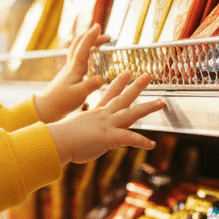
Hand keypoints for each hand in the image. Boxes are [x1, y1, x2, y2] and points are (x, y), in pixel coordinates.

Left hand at [34, 24, 107, 122]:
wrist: (46, 107)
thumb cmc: (62, 102)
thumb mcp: (78, 95)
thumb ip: (90, 86)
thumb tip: (101, 78)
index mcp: (74, 69)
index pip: (83, 49)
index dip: (91, 37)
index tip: (97, 26)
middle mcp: (71, 66)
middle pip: (78, 45)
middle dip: (90, 36)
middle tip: (102, 32)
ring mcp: (68, 69)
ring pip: (76, 50)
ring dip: (86, 42)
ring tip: (98, 41)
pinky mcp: (68, 74)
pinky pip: (76, 57)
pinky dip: (83, 51)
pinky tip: (89, 56)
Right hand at [46, 71, 164, 163]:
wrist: (56, 141)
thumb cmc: (61, 138)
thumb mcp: (74, 130)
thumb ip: (82, 131)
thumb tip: (80, 136)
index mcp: (95, 114)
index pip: (109, 95)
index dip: (119, 83)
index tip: (127, 73)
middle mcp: (103, 116)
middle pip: (123, 98)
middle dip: (136, 86)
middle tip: (148, 75)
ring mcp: (107, 125)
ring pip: (131, 113)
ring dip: (147, 107)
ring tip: (161, 103)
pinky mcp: (109, 137)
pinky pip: (129, 138)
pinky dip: (141, 141)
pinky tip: (152, 144)